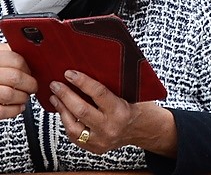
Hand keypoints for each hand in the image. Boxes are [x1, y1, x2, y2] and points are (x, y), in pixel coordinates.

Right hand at [0, 44, 35, 119]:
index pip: (16, 60)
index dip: (27, 68)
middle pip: (15, 78)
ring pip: (8, 95)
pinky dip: (13, 110)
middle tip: (32, 87)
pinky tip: (18, 107)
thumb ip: (8, 55)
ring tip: (24, 97)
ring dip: (22, 98)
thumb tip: (30, 58)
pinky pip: (1, 111)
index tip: (30, 73)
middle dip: (29, 84)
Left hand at [49, 69, 175, 155]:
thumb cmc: (139, 108)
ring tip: (55, 97)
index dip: (82, 82)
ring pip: (73, 126)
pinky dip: (67, 123)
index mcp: (121, 111)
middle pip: (81, 110)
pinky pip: (74, 136)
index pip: (98, 93)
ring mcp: (101, 140)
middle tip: (56, 85)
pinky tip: (64, 113)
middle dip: (65, 95)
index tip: (70, 74)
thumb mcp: (131, 94)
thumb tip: (90, 72)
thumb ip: (112, 87)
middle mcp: (110, 127)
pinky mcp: (94, 148)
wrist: (145, 130)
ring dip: (61, 110)